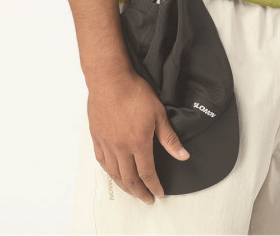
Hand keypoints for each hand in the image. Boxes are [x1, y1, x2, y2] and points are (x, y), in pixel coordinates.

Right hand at [87, 69, 190, 203]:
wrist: (110, 79)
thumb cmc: (134, 91)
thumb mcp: (158, 113)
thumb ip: (169, 138)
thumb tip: (183, 155)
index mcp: (138, 142)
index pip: (147, 173)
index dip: (154, 186)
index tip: (159, 194)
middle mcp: (121, 147)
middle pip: (130, 179)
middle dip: (140, 192)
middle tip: (146, 199)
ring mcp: (107, 143)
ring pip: (115, 173)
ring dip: (125, 186)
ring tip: (132, 191)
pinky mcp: (97, 137)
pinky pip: (102, 162)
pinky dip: (109, 172)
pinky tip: (114, 173)